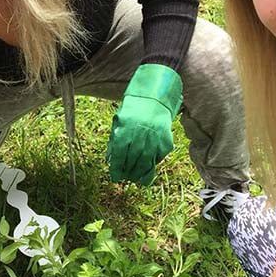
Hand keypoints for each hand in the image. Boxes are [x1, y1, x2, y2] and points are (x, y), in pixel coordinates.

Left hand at [107, 64, 182, 185]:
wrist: (154, 98)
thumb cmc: (132, 112)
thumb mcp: (119, 122)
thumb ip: (114, 141)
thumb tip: (110, 160)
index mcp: (125, 130)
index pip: (119, 155)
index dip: (116, 169)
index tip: (115, 177)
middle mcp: (140, 135)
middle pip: (132, 161)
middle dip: (128, 173)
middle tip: (126, 179)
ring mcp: (154, 138)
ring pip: (146, 162)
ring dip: (140, 173)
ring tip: (136, 179)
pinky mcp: (166, 140)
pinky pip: (158, 157)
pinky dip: (153, 164)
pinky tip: (148, 169)